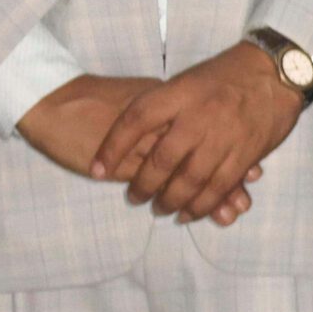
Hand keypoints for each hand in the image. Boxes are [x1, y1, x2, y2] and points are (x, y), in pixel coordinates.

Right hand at [18, 74, 255, 224]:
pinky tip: (189, 213)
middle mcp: (164, 119)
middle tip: (241, 203)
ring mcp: (144, 142)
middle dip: (226, 178)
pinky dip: (175, 198)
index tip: (254, 172)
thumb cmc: (100, 98)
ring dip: (206, 195)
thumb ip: (169, 113)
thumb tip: (197, 130)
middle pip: (205, 151)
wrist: (57, 99)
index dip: (232, 152)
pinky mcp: (123, 162)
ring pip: (184, 171)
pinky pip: (158, 184)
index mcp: (170, 101)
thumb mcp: (142, 98)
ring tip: (228, 213)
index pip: (210, 129)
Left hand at [91, 41, 304, 223]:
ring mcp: (224, 135)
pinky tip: (189, 212)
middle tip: (134, 197)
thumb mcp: (189, 79)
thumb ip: (165, 106)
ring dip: (171, 200)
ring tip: (160, 208)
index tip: (96, 169)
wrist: (276, 71)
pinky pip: (219, 188)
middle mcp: (200, 114)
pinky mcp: (246, 153)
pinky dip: (202, 206)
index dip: (112, 147)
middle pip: (162, 159)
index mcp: (181, 91)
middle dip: (143, 185)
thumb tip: (133, 141)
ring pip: (189, 180)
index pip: (137, 118)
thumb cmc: (226, 75)